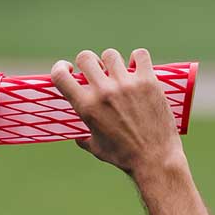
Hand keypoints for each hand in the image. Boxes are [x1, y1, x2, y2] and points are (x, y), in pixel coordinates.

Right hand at [49, 48, 184, 175]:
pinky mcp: (148, 81)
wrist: (155, 159)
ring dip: (112, 63)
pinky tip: (137, 68)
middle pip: (86, 57)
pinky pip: (139, 54)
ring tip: (118, 73)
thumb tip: (78, 137)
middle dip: (88, 63)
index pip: (60, 76)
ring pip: (110, 54)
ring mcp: (126, 84)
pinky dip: (137, 59)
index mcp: (87, 107)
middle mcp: (104, 92)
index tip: (69, 70)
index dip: (60, 67)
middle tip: (96, 72)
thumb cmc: (124, 157)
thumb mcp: (97, 149)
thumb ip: (84, 139)